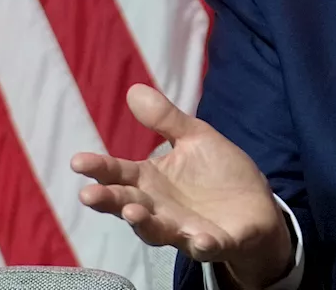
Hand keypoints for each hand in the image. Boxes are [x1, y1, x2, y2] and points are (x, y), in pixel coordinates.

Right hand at [71, 84, 291, 288]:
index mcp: (152, 181)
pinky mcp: (215, 242)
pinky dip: (201, 244)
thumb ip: (165, 120)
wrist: (257, 206)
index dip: (100, 168)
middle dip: (110, 202)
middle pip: (129, 205)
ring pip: (159, 230)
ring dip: (145, 223)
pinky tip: (199, 238)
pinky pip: (205, 246)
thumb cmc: (218, 173)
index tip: (78, 161)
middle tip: (90, 195)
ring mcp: (185, 229)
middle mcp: (161, 209)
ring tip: (133, 212)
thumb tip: (134, 89)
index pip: (120, 174)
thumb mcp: (195, 139)